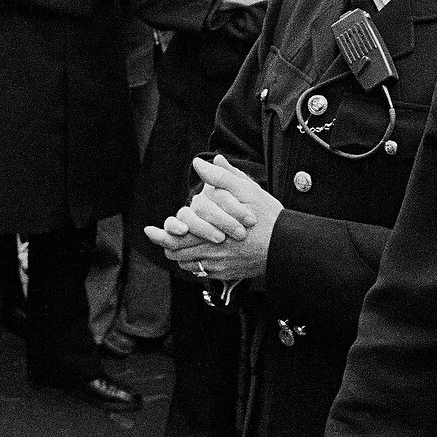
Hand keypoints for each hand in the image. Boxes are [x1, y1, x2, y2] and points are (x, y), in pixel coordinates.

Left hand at [146, 155, 280, 280]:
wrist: (287, 245)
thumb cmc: (267, 216)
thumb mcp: (247, 190)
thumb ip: (222, 177)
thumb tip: (202, 162)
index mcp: (212, 230)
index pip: (176, 236)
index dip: (160, 235)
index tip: (149, 230)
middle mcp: (212, 251)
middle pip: (178, 253)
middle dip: (166, 244)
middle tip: (159, 238)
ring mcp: (219, 265)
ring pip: (188, 264)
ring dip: (181, 255)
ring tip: (176, 246)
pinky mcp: (227, 274)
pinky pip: (203, 273)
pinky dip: (196, 264)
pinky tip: (197, 255)